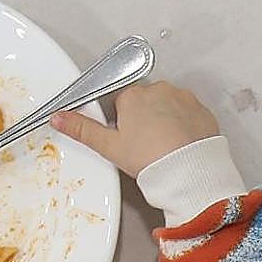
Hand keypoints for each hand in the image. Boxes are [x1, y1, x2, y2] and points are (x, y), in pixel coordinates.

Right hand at [50, 81, 218, 176]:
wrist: (190, 172)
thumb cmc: (152, 159)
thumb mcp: (110, 146)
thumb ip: (82, 129)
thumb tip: (59, 118)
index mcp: (133, 95)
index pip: (118, 100)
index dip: (120, 121)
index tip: (125, 136)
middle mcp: (159, 89)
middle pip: (144, 101)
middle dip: (142, 119)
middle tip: (143, 144)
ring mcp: (183, 98)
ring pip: (167, 106)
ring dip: (164, 120)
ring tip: (162, 146)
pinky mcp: (202, 110)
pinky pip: (189, 114)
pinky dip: (184, 126)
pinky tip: (179, 144)